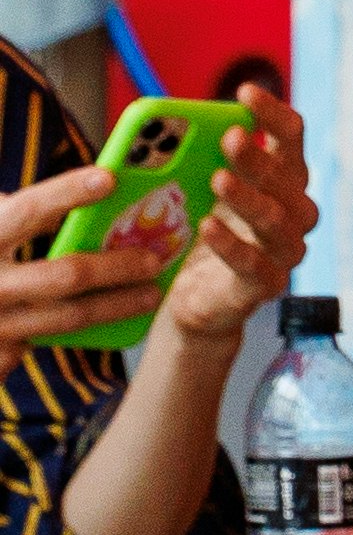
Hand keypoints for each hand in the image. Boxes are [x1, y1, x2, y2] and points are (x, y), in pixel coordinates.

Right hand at [0, 155, 179, 358]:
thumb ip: (26, 213)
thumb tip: (91, 191)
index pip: (28, 211)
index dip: (66, 193)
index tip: (109, 179)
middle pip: (66, 275)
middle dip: (117, 267)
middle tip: (155, 260)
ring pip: (71, 317)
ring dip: (118, 306)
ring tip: (152, 294)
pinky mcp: (1, 355)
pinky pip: (56, 345)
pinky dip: (89, 336)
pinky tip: (121, 327)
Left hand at [153, 91, 315, 350]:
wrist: (193, 297)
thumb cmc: (196, 233)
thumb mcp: (195, 189)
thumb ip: (194, 159)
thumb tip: (167, 125)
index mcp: (282, 178)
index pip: (290, 137)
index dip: (272, 113)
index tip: (245, 92)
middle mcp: (294, 211)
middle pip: (288, 177)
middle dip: (259, 156)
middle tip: (231, 137)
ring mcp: (284, 250)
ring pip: (276, 220)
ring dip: (247, 197)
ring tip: (217, 179)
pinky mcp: (266, 285)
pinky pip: (254, 264)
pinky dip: (231, 245)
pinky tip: (207, 228)